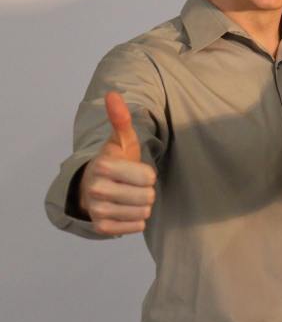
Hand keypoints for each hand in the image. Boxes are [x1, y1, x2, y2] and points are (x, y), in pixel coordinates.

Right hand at [77, 91, 156, 235]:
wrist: (92, 187)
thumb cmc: (115, 162)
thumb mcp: (121, 141)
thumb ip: (121, 119)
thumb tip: (113, 94)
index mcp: (103, 166)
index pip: (148, 178)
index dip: (147, 174)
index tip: (135, 171)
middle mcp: (96, 189)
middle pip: (148, 197)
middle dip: (146, 191)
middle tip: (132, 185)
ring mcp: (97, 210)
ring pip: (143, 212)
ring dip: (142, 206)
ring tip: (129, 196)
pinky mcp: (102, 227)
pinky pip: (136, 227)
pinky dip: (135, 220)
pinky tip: (125, 210)